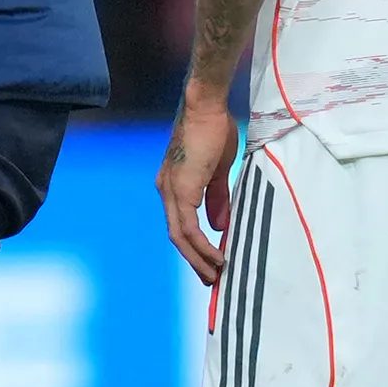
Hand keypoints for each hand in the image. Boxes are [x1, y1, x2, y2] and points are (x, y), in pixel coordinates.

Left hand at [158, 94, 238, 284]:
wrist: (206, 107)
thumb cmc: (213, 131)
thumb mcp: (219, 171)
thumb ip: (217, 198)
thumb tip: (220, 226)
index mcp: (174, 186)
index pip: (180, 224)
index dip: (194, 245)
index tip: (210, 262)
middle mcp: (166, 191)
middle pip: (176, 235)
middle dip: (193, 259)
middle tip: (210, 279)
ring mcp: (171, 190)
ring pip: (180, 235)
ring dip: (198, 257)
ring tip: (215, 274)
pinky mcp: (180, 189)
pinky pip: (188, 226)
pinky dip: (201, 244)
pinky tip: (215, 256)